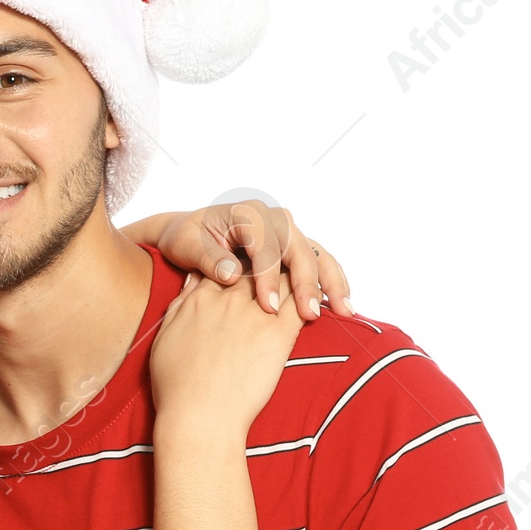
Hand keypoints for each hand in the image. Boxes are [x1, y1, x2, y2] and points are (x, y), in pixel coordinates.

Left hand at [126, 200, 350, 319]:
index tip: (267, 308)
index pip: (266, 246)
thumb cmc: (185, 238)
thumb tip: (232, 275)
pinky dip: (330, 284)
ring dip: (332, 283)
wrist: (189, 235)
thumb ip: (208, 258)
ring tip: (345, 311)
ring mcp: (287, 235)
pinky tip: (341, 307)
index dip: (268, 277)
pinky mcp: (293, 251)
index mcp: (249, 213)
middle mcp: (274, 220)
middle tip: (310, 315)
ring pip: (318, 255)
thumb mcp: (187, 245)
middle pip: (300, 248)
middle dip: (308, 283)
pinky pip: (318, 264)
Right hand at [149, 268, 304, 429]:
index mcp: (201, 298)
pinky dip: (313, 297)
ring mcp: (254, 315)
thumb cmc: (177, 387)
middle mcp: (228, 299)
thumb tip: (193, 279)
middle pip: (256, 266)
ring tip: (307, 277)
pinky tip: (320, 298)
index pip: (226, 265)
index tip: (249, 269)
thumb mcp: (165, 337)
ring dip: (295, 276)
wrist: (198, 416)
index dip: (240, 264)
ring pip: (283, 279)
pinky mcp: (278, 334)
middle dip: (270, 264)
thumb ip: (180, 305)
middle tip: (283, 267)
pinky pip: (302, 304)